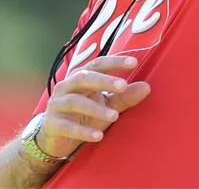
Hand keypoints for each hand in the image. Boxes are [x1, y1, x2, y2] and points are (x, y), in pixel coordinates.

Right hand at [36, 55, 151, 159]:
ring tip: (115, 116)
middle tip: (123, 86)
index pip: (98, 64)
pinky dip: (83, 131)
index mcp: (81, 77)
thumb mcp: (106, 104)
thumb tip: (147, 87)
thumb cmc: (85, 115)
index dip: (114, 62)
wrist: (55, 136)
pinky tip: (98, 136)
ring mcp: (57, 105)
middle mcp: (67, 87)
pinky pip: (67, 126)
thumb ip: (124, 97)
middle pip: (84, 78)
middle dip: (104, 81)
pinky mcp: (52, 124)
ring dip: (95, 108)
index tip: (134, 62)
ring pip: (75, 102)